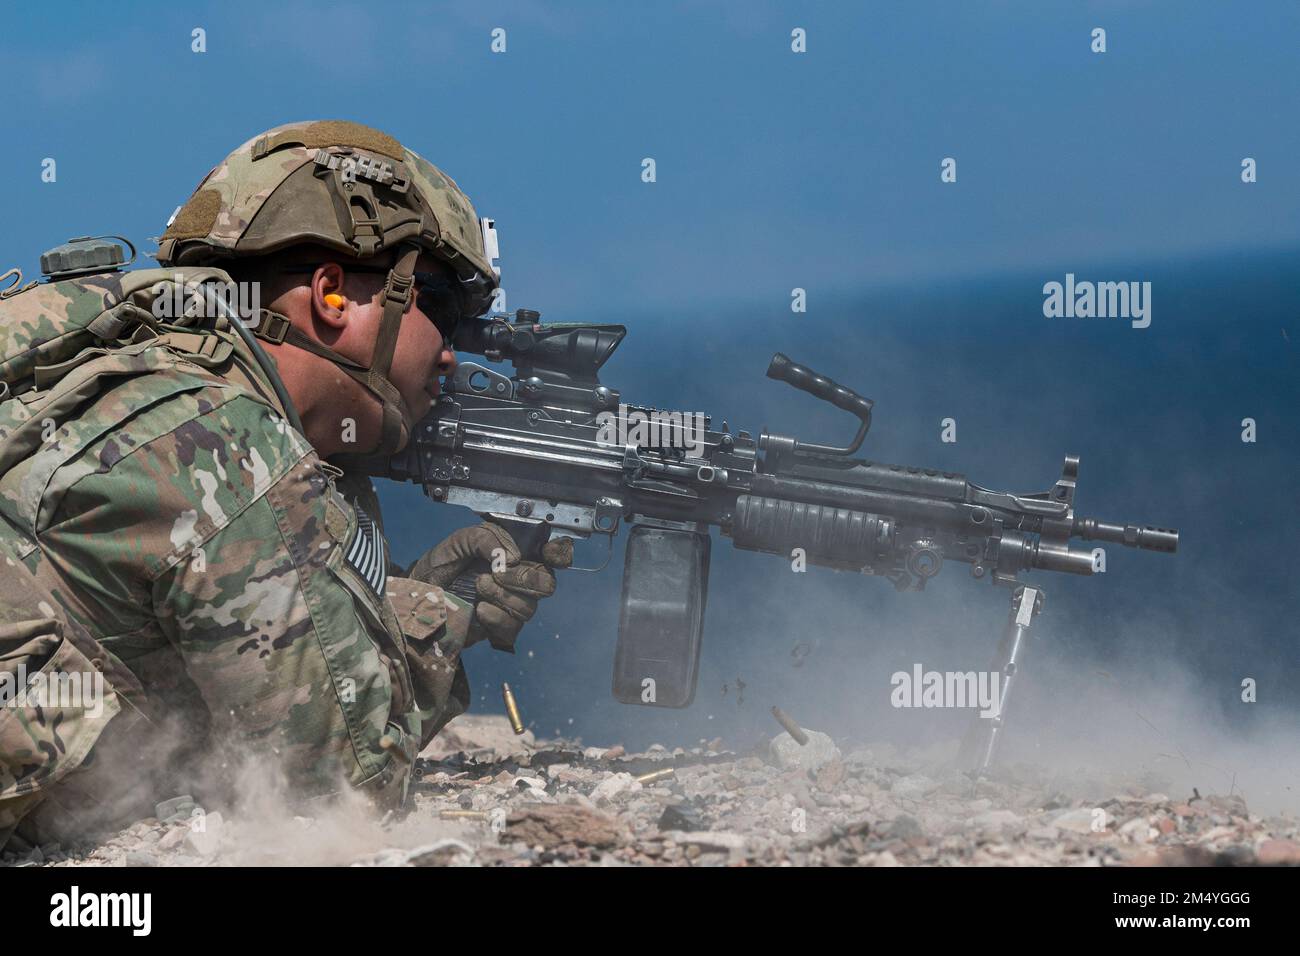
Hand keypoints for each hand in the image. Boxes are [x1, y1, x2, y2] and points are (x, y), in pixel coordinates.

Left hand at [408, 523, 572, 651]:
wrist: (419, 595)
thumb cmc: (442, 564)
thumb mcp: (461, 540)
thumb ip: (487, 538)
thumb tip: (512, 557)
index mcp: (517, 554)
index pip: (553, 554)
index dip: (560, 553)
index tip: (548, 554)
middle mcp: (521, 579)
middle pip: (547, 583)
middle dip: (523, 578)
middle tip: (495, 573)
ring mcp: (512, 605)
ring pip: (529, 607)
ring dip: (503, 596)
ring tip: (478, 586)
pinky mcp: (500, 627)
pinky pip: (512, 627)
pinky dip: (496, 616)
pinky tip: (479, 609)